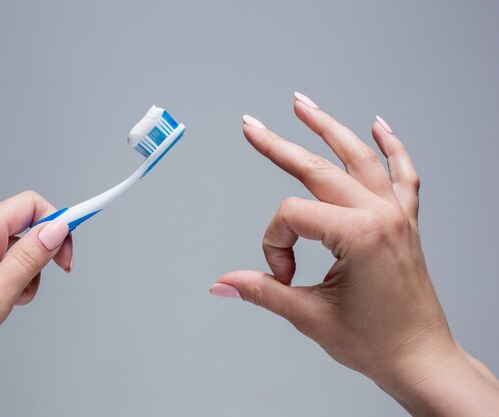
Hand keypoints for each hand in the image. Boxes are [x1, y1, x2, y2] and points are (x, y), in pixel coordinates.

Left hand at [0, 191, 72, 409]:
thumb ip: (29, 259)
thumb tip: (57, 228)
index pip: (30, 206)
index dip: (58, 222)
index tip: (72, 247)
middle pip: (22, 226)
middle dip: (39, 255)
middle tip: (41, 283)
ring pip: (10, 248)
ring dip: (21, 273)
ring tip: (7, 303)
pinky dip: (4, 280)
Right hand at [211, 93, 498, 415]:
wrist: (421, 360)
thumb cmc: (376, 343)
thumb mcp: (310, 315)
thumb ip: (263, 291)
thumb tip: (224, 282)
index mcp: (358, 235)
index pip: (293, 216)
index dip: (275, 245)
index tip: (282, 276)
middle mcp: (380, 215)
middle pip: (318, 169)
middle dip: (278, 145)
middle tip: (251, 126)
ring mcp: (396, 214)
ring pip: (359, 157)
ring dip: (329, 127)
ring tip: (303, 104)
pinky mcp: (405, 221)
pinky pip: (403, 174)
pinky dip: (391, 147)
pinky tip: (379, 126)